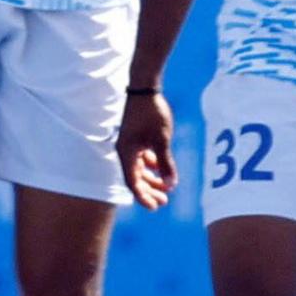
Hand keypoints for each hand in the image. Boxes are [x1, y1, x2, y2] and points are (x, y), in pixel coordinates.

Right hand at [119, 87, 176, 208]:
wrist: (144, 88)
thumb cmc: (152, 113)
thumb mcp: (162, 139)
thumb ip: (166, 162)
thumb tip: (171, 184)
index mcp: (126, 153)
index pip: (132, 182)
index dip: (143, 197)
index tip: (155, 207)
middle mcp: (125, 151)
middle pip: (135, 178)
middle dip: (150, 190)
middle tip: (164, 201)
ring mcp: (130, 144)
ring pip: (139, 168)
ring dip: (152, 179)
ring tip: (167, 188)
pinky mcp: (135, 137)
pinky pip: (142, 158)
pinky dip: (152, 165)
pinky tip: (162, 168)